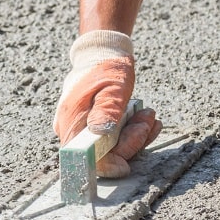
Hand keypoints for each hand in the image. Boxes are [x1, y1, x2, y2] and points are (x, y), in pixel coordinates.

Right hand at [53, 30, 161, 177]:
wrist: (103, 54)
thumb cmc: (105, 67)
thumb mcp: (112, 86)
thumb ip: (106, 110)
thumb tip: (100, 133)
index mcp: (71, 121)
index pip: (85, 158)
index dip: (106, 166)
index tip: (127, 164)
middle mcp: (72, 130)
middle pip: (102, 155)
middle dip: (130, 142)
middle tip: (146, 120)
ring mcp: (83, 130)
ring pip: (112, 148)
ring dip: (135, 135)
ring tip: (147, 115)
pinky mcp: (94, 129)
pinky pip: (115, 139)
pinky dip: (133, 132)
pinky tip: (144, 119)